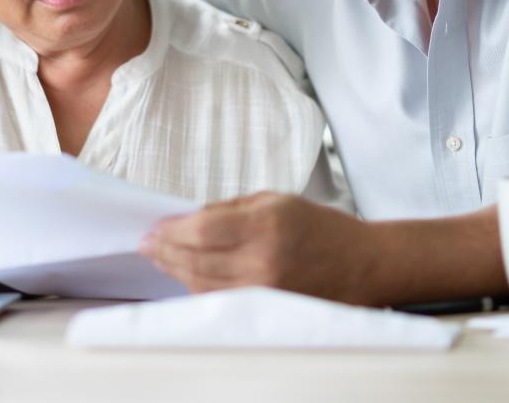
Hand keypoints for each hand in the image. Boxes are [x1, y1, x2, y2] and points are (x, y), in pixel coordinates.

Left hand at [138, 192, 379, 304]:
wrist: (362, 265)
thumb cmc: (322, 227)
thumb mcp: (277, 199)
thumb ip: (231, 208)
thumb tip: (190, 217)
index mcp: (266, 225)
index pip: (202, 229)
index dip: (172, 229)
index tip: (154, 226)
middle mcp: (262, 260)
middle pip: (196, 259)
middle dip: (165, 250)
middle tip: (146, 243)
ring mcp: (263, 290)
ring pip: (203, 284)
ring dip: (175, 269)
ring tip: (159, 257)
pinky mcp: (265, 308)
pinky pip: (220, 298)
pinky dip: (197, 286)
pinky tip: (185, 274)